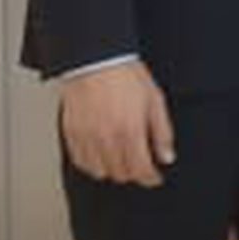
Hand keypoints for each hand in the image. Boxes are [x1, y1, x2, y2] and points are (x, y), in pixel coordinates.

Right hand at [58, 61, 176, 187]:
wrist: (96, 60)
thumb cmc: (126, 76)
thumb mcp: (155, 101)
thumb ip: (162, 132)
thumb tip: (166, 157)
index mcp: (130, 131)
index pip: (141, 170)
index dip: (151, 178)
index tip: (155, 178)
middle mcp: (107, 139)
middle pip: (121, 174)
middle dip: (134, 173)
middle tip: (140, 165)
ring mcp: (87, 138)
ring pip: (100, 172)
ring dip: (113, 170)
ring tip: (121, 159)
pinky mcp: (72, 134)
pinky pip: (81, 162)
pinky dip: (92, 164)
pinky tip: (101, 155)